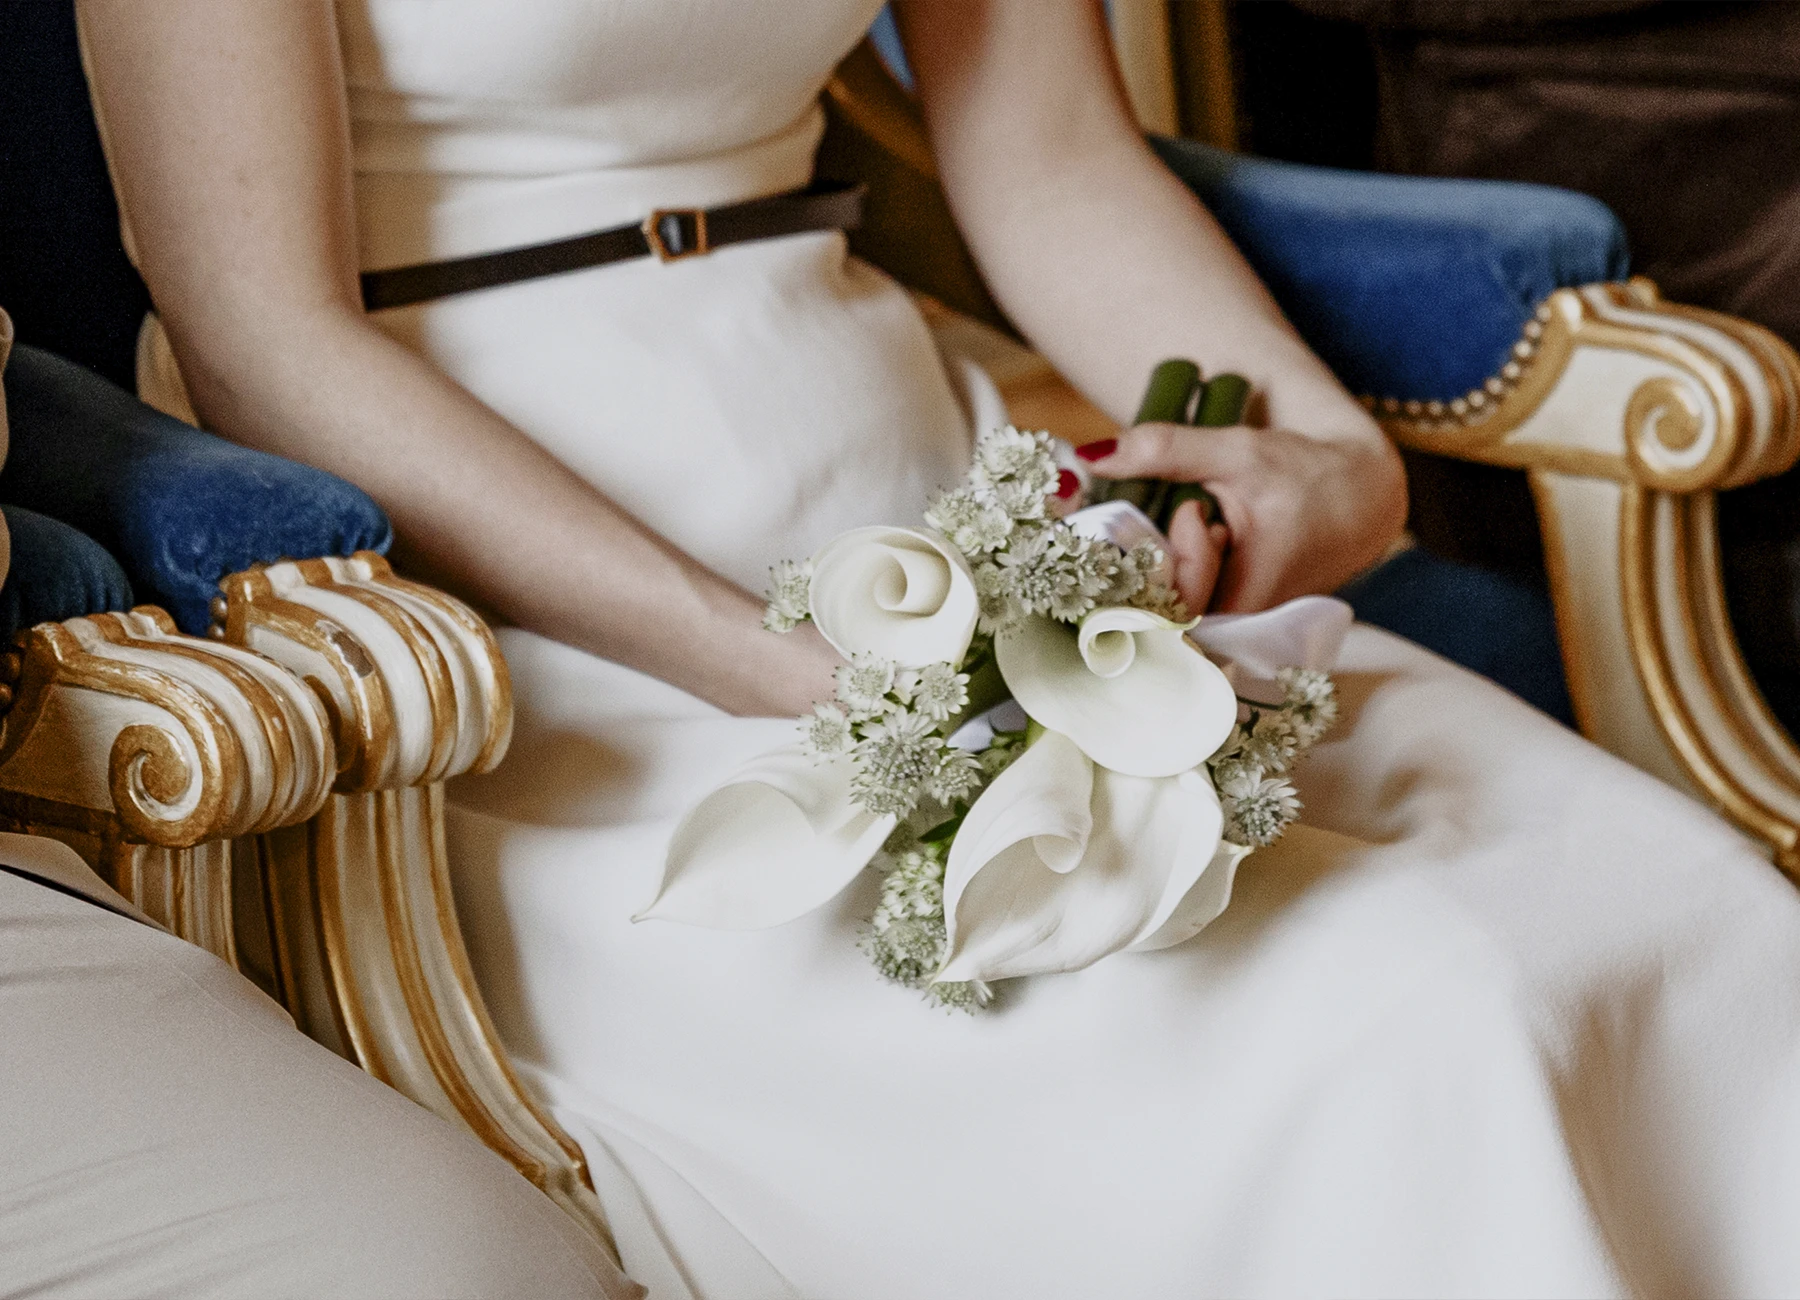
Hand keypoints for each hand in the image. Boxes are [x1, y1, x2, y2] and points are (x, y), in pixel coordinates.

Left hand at [1082, 424, 1405, 612]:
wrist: (1360, 498)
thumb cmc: (1310, 477)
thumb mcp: (1239, 453)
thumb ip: (1166, 449)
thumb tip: (1090, 452)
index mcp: (1248, 602)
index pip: (1171, 613)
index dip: (1169, 565)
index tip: (1193, 512)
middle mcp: (1236, 629)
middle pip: (1159, 616)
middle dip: (1159, 558)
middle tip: (1190, 511)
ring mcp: (1230, 629)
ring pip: (1164, 610)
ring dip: (1166, 562)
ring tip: (1203, 521)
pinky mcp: (1224, 619)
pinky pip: (1177, 604)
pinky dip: (1172, 567)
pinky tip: (1194, 535)